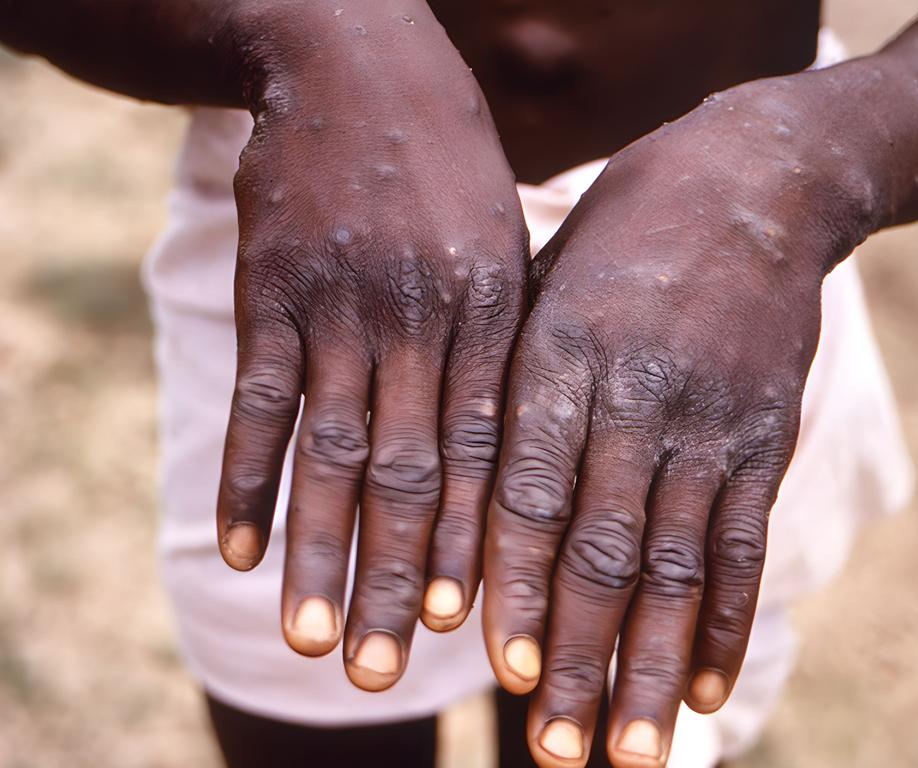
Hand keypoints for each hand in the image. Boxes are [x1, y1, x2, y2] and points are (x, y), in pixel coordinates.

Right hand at [215, 1, 527, 690]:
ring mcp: (340, 305)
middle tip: (389, 670)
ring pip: (329, 452)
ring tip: (314, 638)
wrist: (358, 62)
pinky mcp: (272, 291)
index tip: (469, 627)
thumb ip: (508, 341)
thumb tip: (517, 450)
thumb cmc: (449, 166)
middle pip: (410, 472)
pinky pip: (257, 399)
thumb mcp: (508, 241)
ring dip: (319, 551)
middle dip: (399, 576)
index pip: (487, 451)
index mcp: (491, 313)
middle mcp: (419, 319)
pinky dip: (244, 477)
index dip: (476, 543)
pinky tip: (235, 548)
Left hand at [482, 80, 872, 765]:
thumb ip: (508, 386)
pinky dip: (724, 620)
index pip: (529, 491)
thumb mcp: (542, 284)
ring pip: (676, 564)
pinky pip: (744, 540)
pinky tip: (701, 686)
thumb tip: (458, 502)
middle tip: (556, 752)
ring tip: (628, 751)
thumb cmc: (618, 239)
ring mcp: (709, 418)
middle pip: (602, 548)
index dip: (515, 584)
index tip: (501, 669)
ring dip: (649, 665)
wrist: (751, 183)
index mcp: (559, 354)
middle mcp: (635, 394)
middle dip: (577, 656)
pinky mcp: (765, 432)